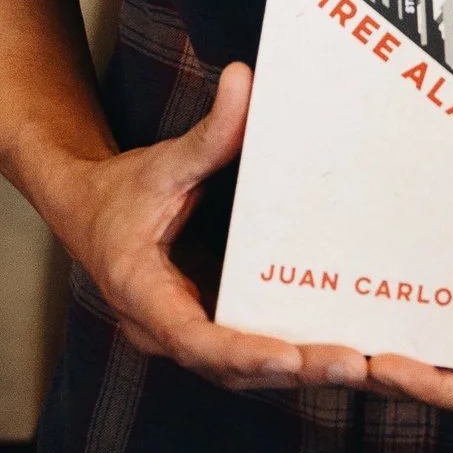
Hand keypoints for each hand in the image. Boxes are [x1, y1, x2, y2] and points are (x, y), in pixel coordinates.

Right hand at [66, 60, 367, 393]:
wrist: (89, 215)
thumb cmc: (122, 192)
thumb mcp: (163, 163)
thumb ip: (207, 132)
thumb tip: (243, 78)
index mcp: (143, 296)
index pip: (192, 337)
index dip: (240, 352)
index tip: (287, 357)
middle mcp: (165, 332)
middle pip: (231, 369)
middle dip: (292, 369)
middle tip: (353, 365)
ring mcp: (190, 337)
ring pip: (247, 373)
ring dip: (302, 374)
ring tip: (363, 368)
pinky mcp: (212, 331)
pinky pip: (253, 356)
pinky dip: (295, 361)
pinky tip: (348, 357)